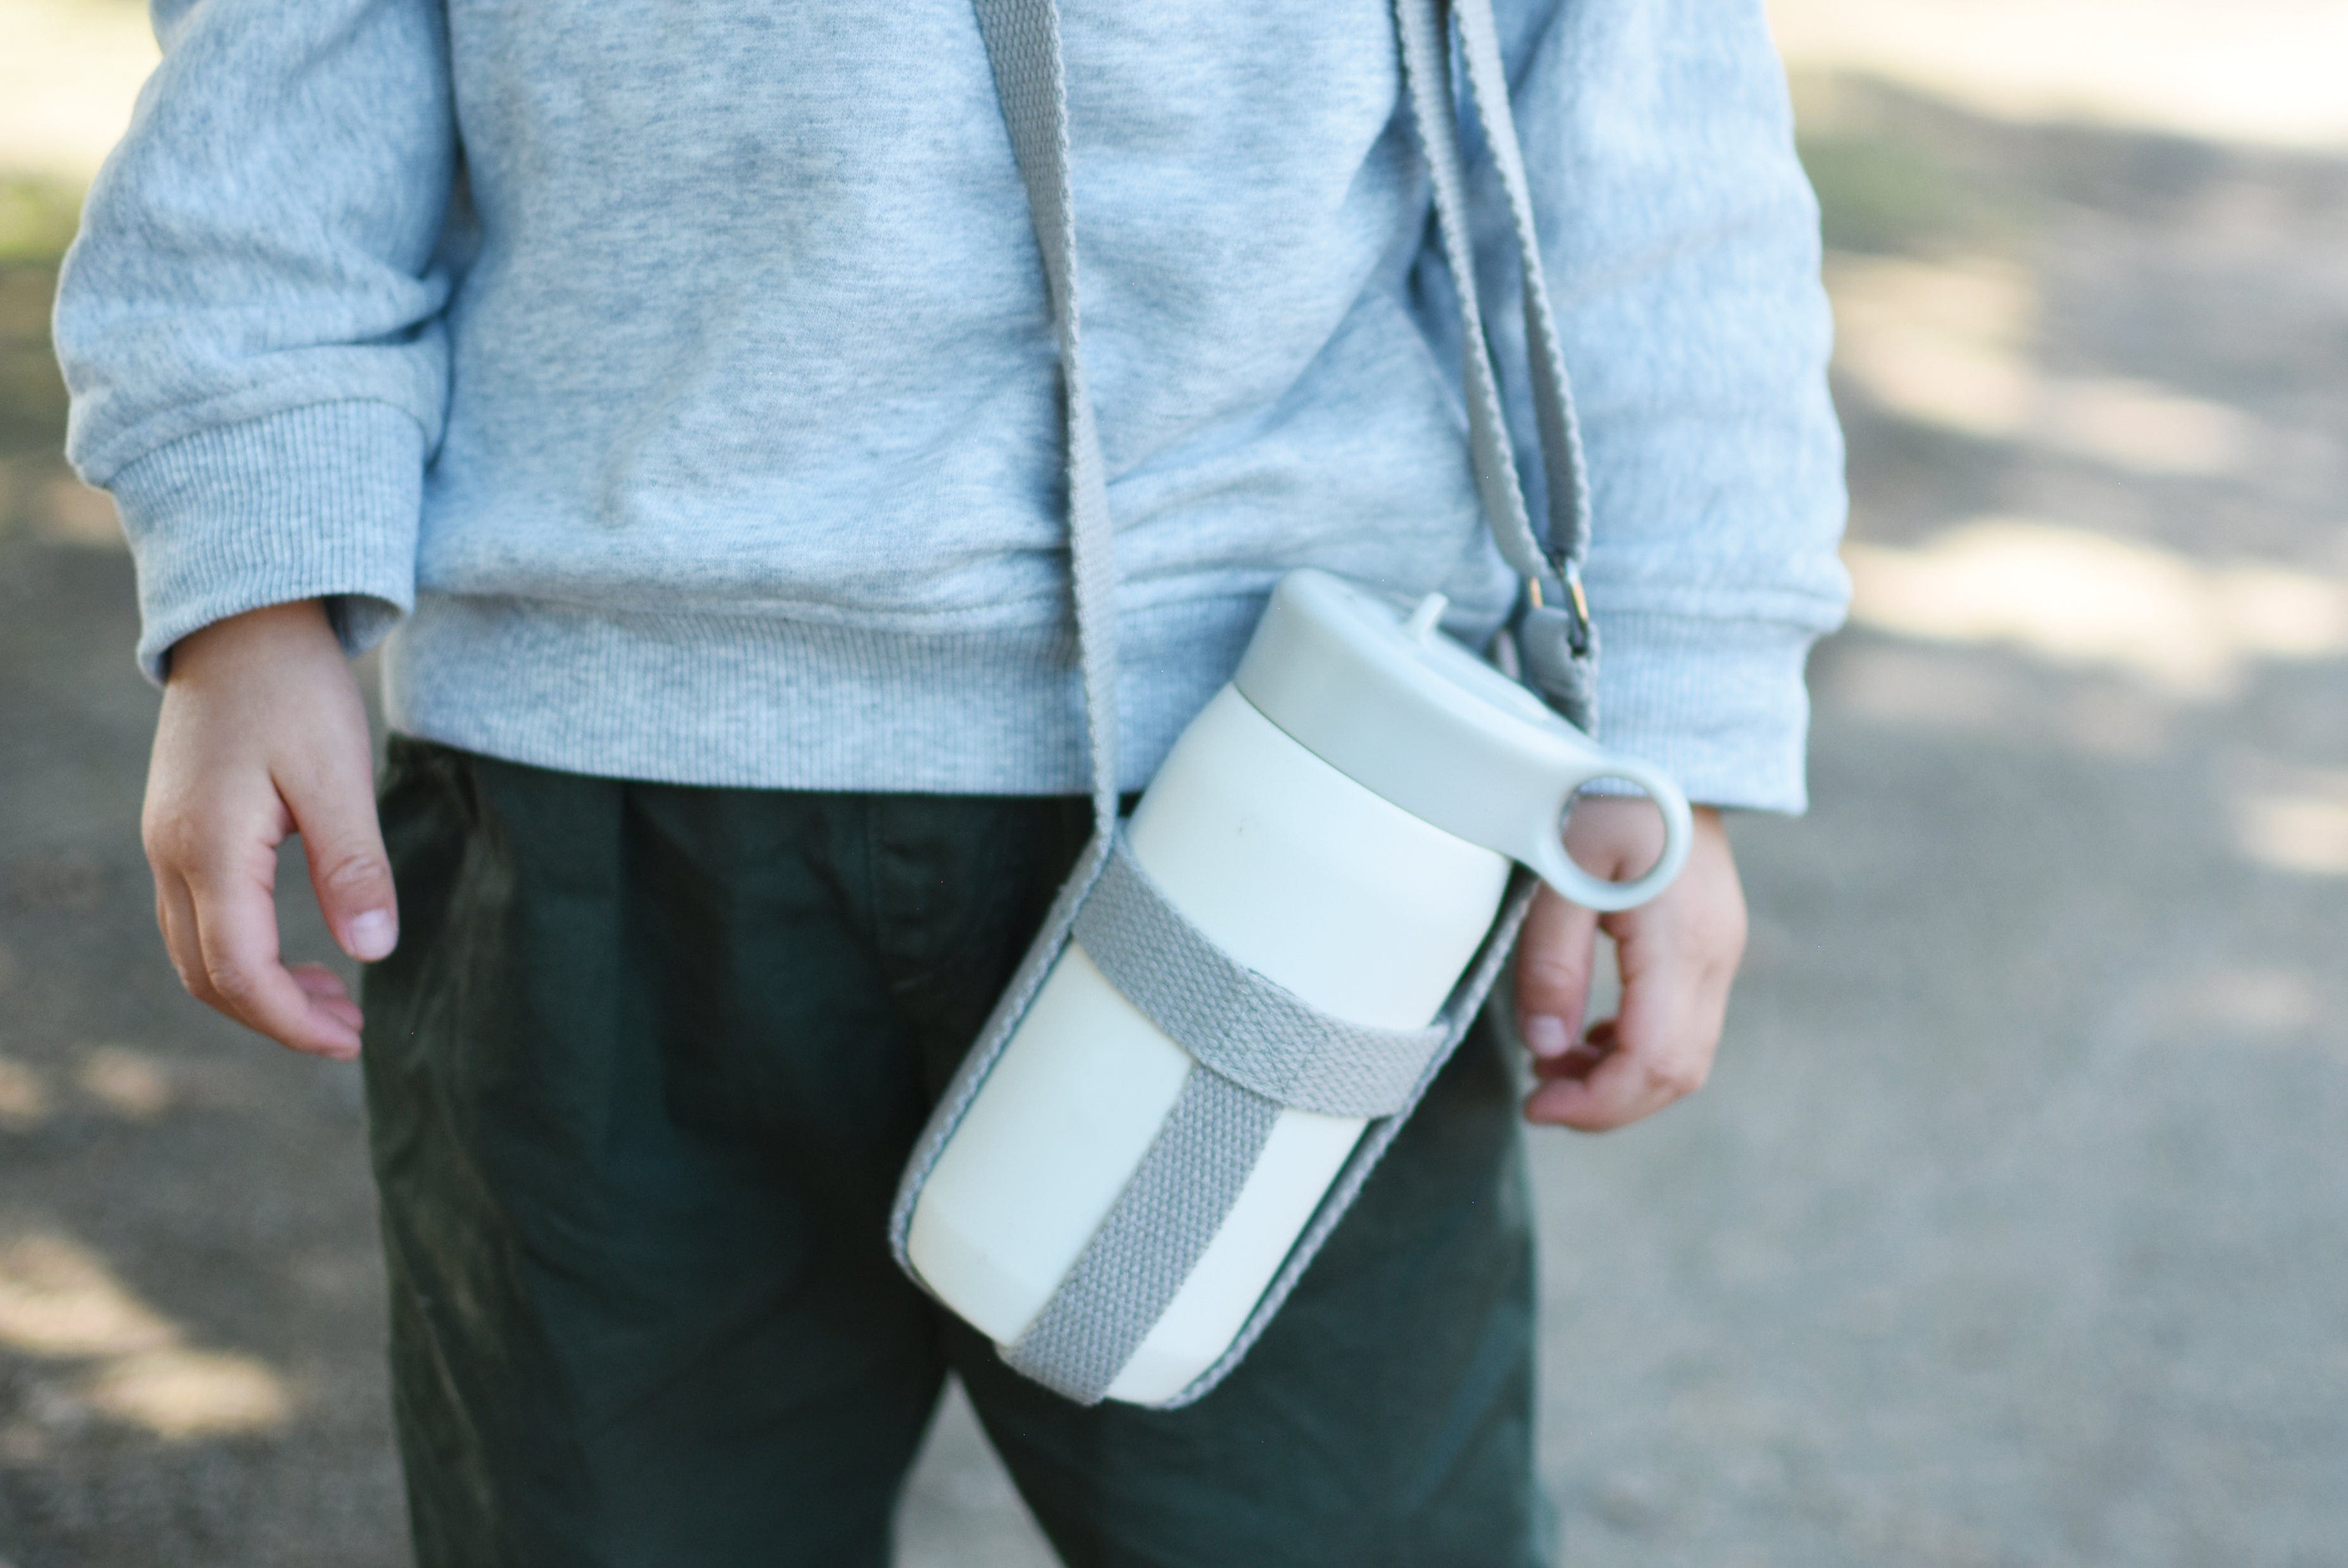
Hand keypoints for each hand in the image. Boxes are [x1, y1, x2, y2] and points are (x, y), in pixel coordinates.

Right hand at [143, 600, 393, 1059]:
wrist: (244, 621)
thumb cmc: (296, 688)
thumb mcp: (339, 774)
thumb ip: (353, 866)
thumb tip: (371, 954)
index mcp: (208, 848)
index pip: (239, 971)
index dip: (293, 1021)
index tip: (352, 1040)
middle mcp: (172, 854)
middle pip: (209, 977)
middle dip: (278, 1018)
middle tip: (352, 1031)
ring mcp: (167, 843)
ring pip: (197, 953)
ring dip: (260, 991)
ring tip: (333, 1002)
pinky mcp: (180, 830)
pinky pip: (199, 919)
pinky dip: (245, 954)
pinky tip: (300, 953)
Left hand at [1513, 799, 1744, 1130]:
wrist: (1664, 750)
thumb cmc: (1604, 799)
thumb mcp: (1560, 871)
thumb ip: (1552, 962)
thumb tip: (1544, 1049)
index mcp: (1681, 941)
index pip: (1654, 1061)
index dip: (1597, 1103)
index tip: (1537, 1107)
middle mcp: (1715, 957)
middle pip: (1677, 1073)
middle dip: (1606, 1104)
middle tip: (1539, 1100)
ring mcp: (1721, 955)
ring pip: (1687, 1058)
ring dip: (1621, 1081)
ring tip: (1553, 1067)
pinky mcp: (1711, 950)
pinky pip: (1686, 1027)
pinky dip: (1637, 1051)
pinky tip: (1589, 1038)